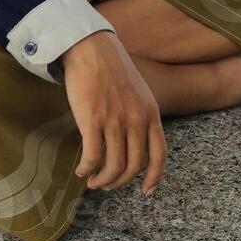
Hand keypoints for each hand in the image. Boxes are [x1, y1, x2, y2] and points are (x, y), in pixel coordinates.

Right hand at [57, 31, 166, 194]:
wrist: (92, 49)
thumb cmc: (113, 70)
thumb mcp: (139, 93)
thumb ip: (140, 117)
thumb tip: (132, 145)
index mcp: (151, 114)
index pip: (159, 155)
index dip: (154, 177)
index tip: (145, 191)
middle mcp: (137, 121)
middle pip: (132, 167)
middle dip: (118, 182)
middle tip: (106, 183)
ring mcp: (115, 121)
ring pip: (112, 167)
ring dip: (101, 179)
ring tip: (92, 179)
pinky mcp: (92, 121)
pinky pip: (92, 157)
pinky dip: (86, 168)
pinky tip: (81, 169)